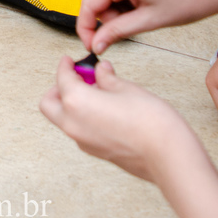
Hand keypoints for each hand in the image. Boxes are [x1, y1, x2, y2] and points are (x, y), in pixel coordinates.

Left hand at [40, 57, 200, 182]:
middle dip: (59, 88)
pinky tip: (103, 108)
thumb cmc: (150, 122)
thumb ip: (107, 79)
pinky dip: (82, 116)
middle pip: (50, 103)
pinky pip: (78, 129)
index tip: (69, 61)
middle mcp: (73, 124)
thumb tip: (101, 71)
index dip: (65, 66)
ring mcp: (83, 141)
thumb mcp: (127, 88)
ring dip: (71, 103)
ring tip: (96, 91)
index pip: (62, 78)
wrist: (168, 156)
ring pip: (63, 118)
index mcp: (76, 102)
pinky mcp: (95, 151)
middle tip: (78, 77)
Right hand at [77, 0, 214, 53]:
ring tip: (140, 15)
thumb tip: (96, 45)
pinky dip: (121, 1)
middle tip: (126, 31)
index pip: (88, 5)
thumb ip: (116, 32)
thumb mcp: (148, 21)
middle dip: (105, 19)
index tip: (91, 45)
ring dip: (115, 10)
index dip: (86, 28)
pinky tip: (140, 5)